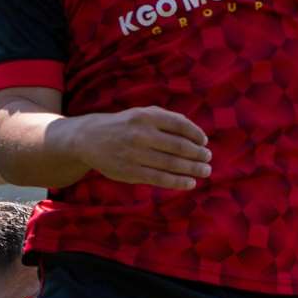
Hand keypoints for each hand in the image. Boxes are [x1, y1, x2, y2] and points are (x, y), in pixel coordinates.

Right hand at [72, 106, 212, 189]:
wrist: (89, 139)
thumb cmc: (123, 125)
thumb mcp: (141, 113)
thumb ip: (167, 118)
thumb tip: (196, 133)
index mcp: (146, 116)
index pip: (179, 124)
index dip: (196, 134)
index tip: (205, 142)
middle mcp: (141, 134)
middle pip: (179, 146)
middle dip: (198, 154)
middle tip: (208, 158)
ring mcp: (135, 154)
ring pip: (172, 164)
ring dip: (193, 169)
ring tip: (205, 171)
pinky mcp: (131, 172)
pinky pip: (160, 179)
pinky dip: (178, 182)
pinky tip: (190, 183)